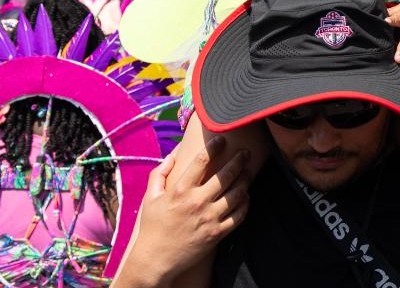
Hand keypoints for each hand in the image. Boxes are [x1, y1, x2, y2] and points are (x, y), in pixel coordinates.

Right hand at [121, 137, 249, 282]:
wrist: (155, 260)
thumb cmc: (152, 227)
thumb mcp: (151, 197)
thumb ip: (160, 173)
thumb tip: (172, 154)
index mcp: (180, 190)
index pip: (201, 161)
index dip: (214, 147)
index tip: (222, 139)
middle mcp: (197, 202)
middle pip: (225, 175)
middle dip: (239, 160)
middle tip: (246, 152)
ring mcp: (209, 218)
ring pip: (236, 194)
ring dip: (245, 179)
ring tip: (248, 171)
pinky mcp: (217, 234)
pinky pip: (238, 216)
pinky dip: (245, 204)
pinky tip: (245, 196)